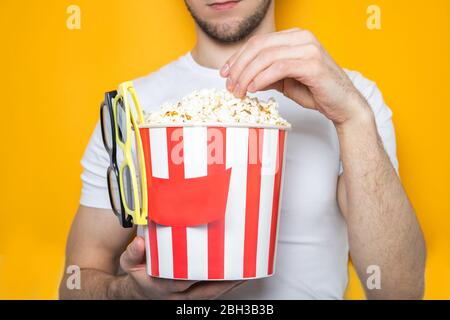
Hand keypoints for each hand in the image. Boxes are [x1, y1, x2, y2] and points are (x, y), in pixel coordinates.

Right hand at [119, 236, 243, 299]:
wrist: (139, 292)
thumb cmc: (139, 275)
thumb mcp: (129, 263)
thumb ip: (132, 253)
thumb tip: (139, 243)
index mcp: (162, 286)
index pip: (183, 280)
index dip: (199, 273)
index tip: (213, 264)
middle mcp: (177, 295)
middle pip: (204, 291)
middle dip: (223, 281)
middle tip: (240, 268)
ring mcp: (186, 298)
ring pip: (211, 295)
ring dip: (229, 286)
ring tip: (246, 273)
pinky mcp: (192, 298)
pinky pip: (212, 295)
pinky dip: (226, 288)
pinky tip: (237, 279)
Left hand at [221, 28, 372, 126]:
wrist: (343, 105)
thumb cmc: (317, 92)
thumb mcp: (285, 81)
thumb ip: (266, 74)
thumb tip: (242, 76)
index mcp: (295, 37)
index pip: (258, 42)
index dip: (237, 57)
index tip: (225, 74)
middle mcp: (302, 37)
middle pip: (258, 46)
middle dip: (238, 67)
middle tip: (230, 86)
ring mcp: (308, 48)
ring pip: (265, 57)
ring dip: (247, 76)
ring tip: (239, 92)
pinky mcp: (312, 63)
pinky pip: (278, 68)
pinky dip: (261, 79)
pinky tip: (253, 89)